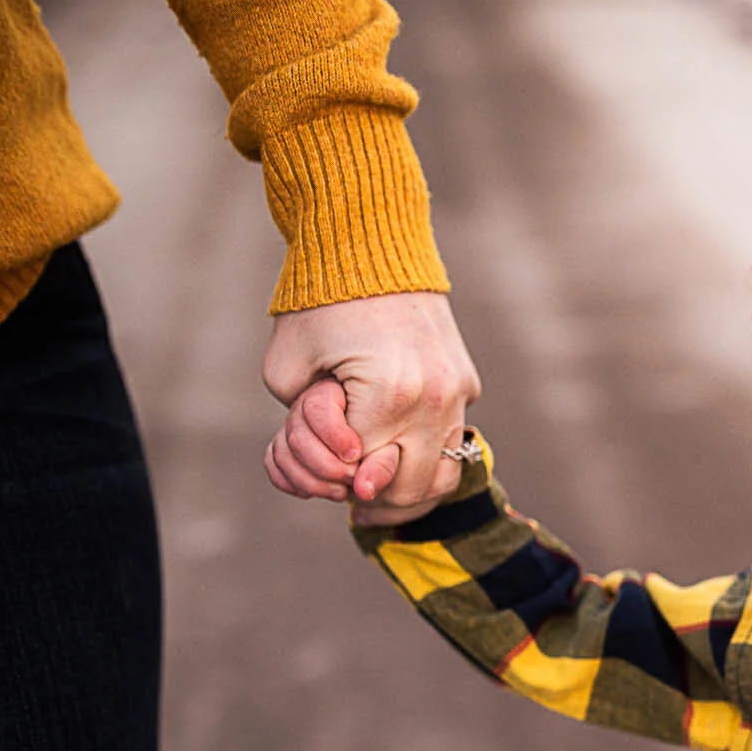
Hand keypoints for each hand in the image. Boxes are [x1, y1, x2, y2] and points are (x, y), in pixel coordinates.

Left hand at [261, 290, 480, 507]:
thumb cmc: (318, 305)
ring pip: (443, 471)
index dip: (340, 483)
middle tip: (356, 505)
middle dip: (379, 500)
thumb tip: (332, 461)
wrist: (369, 245)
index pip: (365, 473)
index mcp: (389, 395)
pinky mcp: (465, 381)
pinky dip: (428, 454)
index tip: (333, 491)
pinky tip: (400, 455)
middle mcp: (434, 398)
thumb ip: (303, 426)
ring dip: (411, 488)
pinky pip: (453, 437)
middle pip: (412, 486)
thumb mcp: (286, 371)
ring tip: (381, 493)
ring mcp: (457, 390)